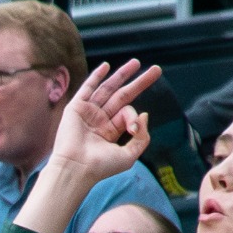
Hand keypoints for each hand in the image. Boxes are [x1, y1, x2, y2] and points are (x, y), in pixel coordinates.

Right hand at [49, 60, 161, 181]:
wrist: (76, 169)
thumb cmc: (100, 167)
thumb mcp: (130, 154)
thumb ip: (142, 136)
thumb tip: (144, 114)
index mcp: (110, 131)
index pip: (127, 113)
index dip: (134, 118)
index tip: (133, 130)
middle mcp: (99, 120)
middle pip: (122, 95)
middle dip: (139, 82)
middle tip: (156, 70)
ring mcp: (87, 113)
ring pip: (108, 89)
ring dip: (122, 75)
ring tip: (137, 63)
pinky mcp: (76, 109)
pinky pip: (87, 89)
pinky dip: (95, 77)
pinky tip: (106, 66)